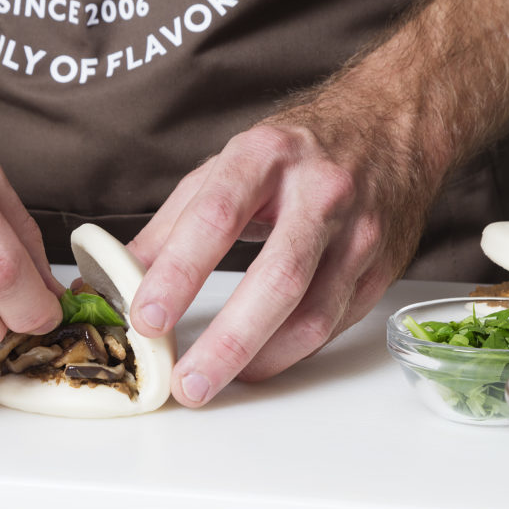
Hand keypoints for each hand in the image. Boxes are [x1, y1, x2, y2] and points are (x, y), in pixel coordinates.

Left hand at [128, 97, 435, 407]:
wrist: (395, 123)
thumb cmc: (299, 149)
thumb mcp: (229, 165)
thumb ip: (172, 225)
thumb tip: (113, 278)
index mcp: (267, 156)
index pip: (216, 219)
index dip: (179, 274)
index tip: (146, 318)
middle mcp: (321, 192)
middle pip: (276, 279)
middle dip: (227, 342)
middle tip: (186, 385)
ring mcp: (360, 232)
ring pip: (313, 314)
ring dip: (259, 360)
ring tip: (212, 383)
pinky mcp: (381, 268)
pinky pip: (333, 324)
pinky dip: (290, 352)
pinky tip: (256, 362)